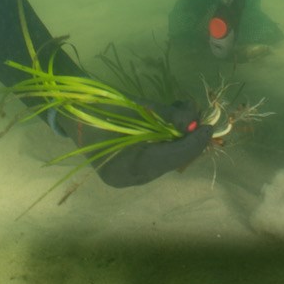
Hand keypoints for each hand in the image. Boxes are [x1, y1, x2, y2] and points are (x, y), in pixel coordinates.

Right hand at [75, 99, 213, 187]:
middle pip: (170, 161)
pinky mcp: (133, 164)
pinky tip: (173, 118)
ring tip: (184, 112)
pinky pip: (158, 154)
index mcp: (125, 168)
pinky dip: (168, 138)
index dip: (192, 144)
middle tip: (201, 120)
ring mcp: (131, 172)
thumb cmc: (100, 107)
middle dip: (188, 140)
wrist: (74, 109)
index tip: (209, 129)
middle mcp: (130, 177)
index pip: (169, 159)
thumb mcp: (138, 108)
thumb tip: (193, 121)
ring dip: (180, 137)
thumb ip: (166, 116)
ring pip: (167, 158)